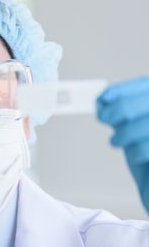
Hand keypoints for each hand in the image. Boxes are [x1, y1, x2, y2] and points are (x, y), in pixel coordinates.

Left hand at [97, 77, 148, 212]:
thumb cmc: (147, 160)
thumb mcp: (132, 130)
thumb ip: (123, 114)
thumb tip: (103, 101)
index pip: (146, 86)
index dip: (125, 89)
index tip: (103, 97)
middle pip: (147, 100)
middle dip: (119, 108)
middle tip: (104, 118)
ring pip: (146, 124)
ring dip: (124, 132)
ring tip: (117, 141)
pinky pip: (147, 146)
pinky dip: (136, 151)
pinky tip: (135, 156)